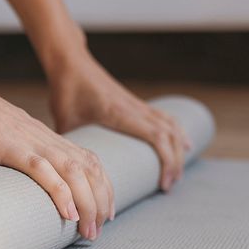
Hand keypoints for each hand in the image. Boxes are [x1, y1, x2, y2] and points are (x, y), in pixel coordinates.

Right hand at [0, 62, 113, 239]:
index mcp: (36, 134)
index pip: (83, 158)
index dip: (99, 185)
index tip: (102, 210)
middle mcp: (39, 135)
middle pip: (88, 167)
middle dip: (100, 200)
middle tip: (98, 230)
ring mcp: (25, 138)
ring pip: (73, 171)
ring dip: (87, 203)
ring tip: (89, 230)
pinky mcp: (6, 144)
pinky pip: (41, 169)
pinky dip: (60, 192)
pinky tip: (68, 213)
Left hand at [48, 47, 191, 191]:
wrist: (70, 62)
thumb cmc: (66, 90)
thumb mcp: (64, 121)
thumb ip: (68, 148)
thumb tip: (67, 174)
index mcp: (119, 113)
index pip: (157, 136)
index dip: (167, 161)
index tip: (164, 184)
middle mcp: (134, 107)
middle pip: (170, 134)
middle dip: (175, 161)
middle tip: (169, 186)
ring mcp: (137, 103)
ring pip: (171, 125)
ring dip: (178, 149)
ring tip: (176, 172)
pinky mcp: (135, 101)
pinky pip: (165, 117)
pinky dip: (177, 132)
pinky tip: (184, 144)